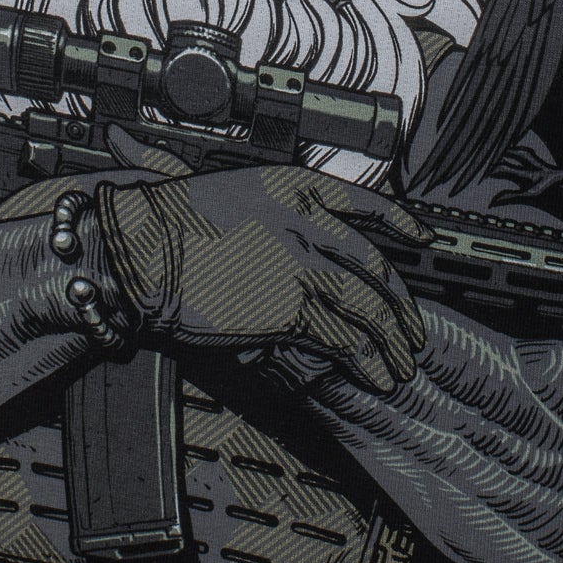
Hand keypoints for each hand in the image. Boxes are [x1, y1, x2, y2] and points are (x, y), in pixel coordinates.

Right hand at [94, 164, 432, 393]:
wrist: (140, 245)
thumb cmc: (166, 223)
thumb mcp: (228, 199)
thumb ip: (270, 220)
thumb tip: (296, 246)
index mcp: (295, 185)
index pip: (367, 202)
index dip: (402, 222)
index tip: (423, 238)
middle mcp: (310, 220)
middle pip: (376, 267)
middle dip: (401, 305)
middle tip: (412, 331)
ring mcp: (305, 262)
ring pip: (370, 308)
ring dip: (390, 343)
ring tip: (399, 367)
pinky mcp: (293, 307)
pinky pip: (346, 339)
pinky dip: (367, 361)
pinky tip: (375, 377)